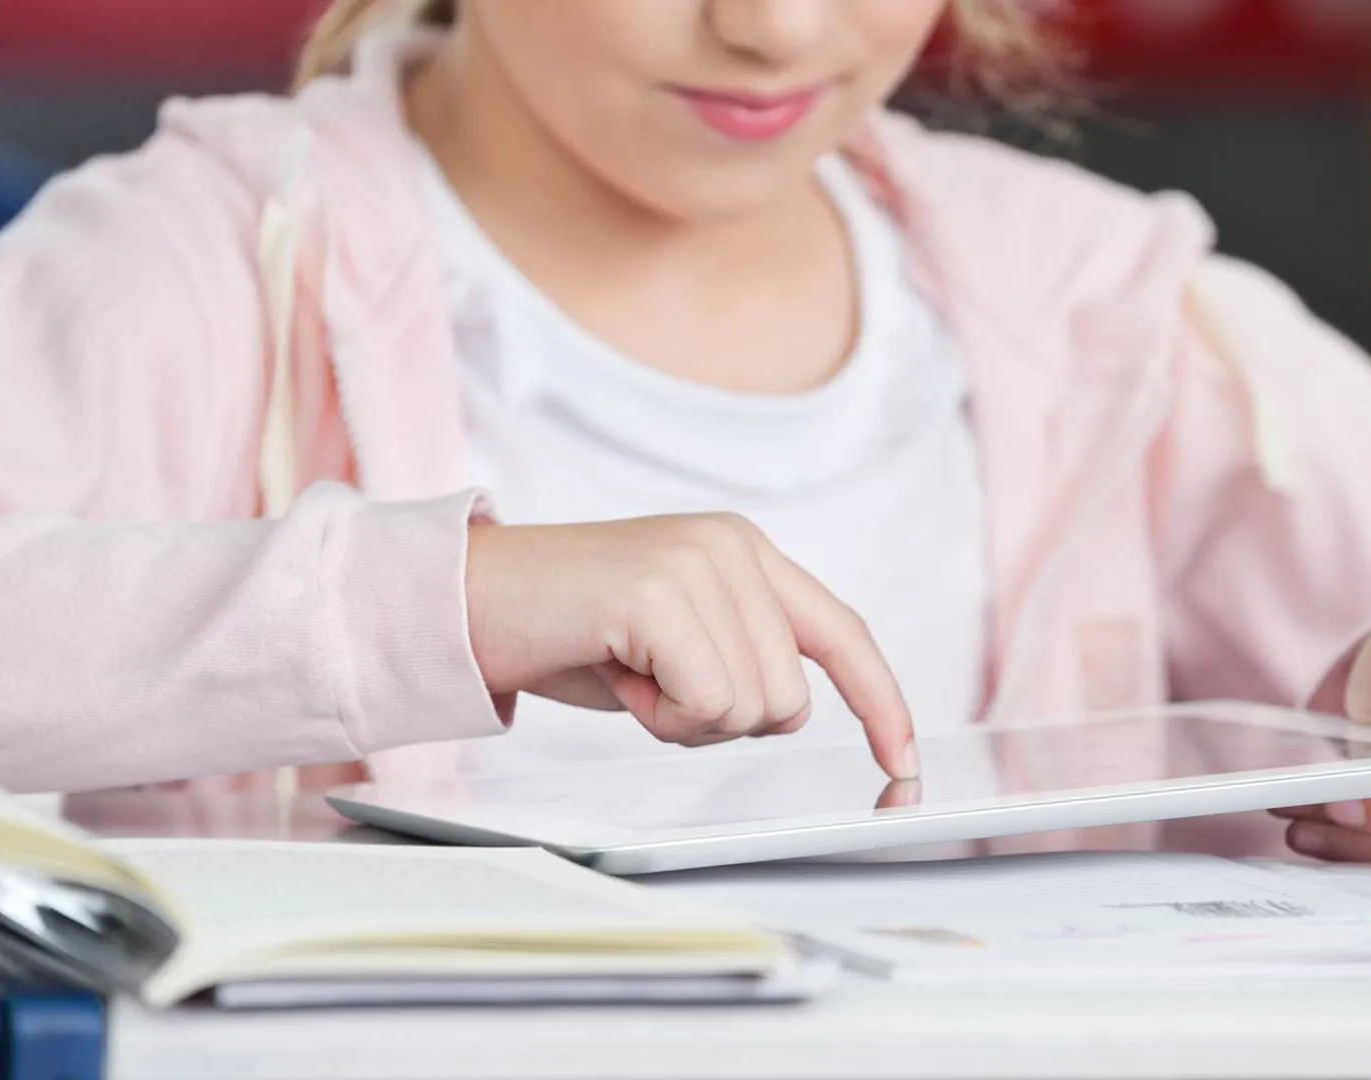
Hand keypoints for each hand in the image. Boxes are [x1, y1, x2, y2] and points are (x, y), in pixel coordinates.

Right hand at [465, 513, 917, 778]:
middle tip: (648, 681)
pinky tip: (615, 671)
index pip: (843, 633)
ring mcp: (700, 563)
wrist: (468, 602)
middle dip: (717, 722)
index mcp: (745, 551)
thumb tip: (787, 712)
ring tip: (627, 671)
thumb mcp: (674, 642)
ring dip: (681, 718)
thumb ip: (740, 658)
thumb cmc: (566, 631)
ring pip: (751, 709)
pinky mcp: (661, 592)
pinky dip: (657, 715)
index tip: (901, 760)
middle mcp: (734, 545)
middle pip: (789, 701)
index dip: (880, 702)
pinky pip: (706, 704)